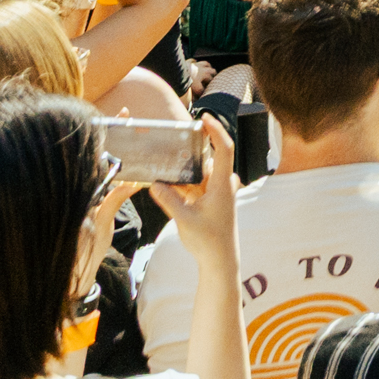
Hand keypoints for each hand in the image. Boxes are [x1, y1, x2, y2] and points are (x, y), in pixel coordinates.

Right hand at [151, 111, 238, 254]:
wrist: (219, 260)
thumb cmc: (208, 241)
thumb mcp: (184, 219)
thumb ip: (169, 199)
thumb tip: (154, 183)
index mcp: (223, 184)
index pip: (224, 148)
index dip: (216, 130)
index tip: (204, 117)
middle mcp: (223, 184)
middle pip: (208, 158)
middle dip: (191, 149)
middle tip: (172, 138)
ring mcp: (218, 192)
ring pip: (199, 172)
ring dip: (184, 168)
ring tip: (164, 160)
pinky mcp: (211, 200)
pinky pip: (196, 184)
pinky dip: (184, 182)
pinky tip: (166, 182)